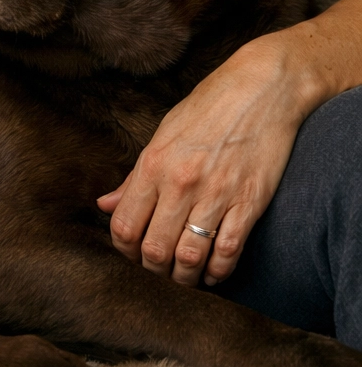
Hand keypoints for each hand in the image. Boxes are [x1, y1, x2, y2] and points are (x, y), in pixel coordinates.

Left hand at [96, 35, 311, 287]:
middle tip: (158, 268)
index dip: (123, 249)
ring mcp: (216, 194)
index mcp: (153, 163)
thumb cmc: (208, 107)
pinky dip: (218, 272)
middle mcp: (180, 182)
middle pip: (154, 249)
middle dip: (152, 268)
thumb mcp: (163, 133)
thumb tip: (104, 204)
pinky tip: (213, 272)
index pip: (124, 225)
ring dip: (184, 278)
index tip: (131, 252)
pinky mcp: (249, 203)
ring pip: (189, 258)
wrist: (261, 88)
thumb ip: (134, 176)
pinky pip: (228, 252)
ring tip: (184, 275)